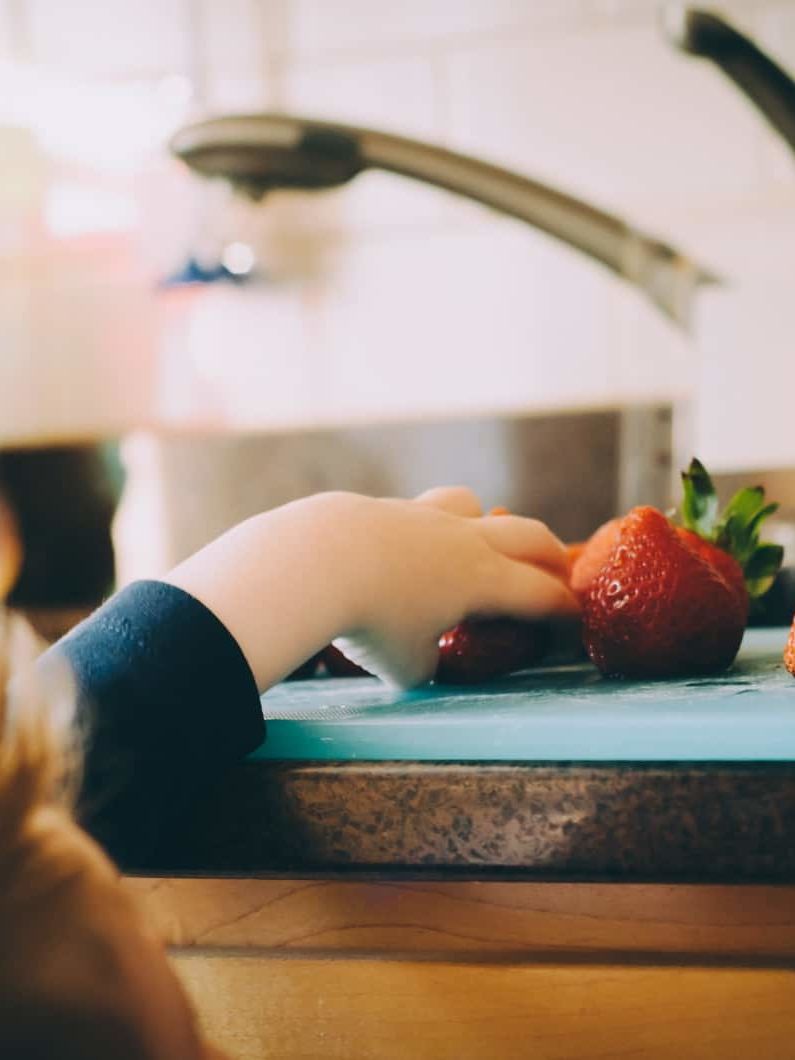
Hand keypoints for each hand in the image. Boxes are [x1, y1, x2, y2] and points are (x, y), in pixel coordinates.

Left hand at [165, 488, 577, 691]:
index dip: (564, 610)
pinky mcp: (383, 508)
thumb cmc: (370, 622)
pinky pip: (419, 511)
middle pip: (527, 534)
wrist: (314, 562)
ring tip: (479, 543)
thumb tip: (421, 658)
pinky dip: (427, 529)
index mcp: (483, 580)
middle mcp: (463, 540)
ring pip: (472, 505)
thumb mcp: (405, 666)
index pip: (541, 594)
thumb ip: (425, 663)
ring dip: (486, 523)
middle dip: (549, 555)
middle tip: (557, 571)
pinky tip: (405, 548)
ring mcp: (422, 516)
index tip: (575, 619)